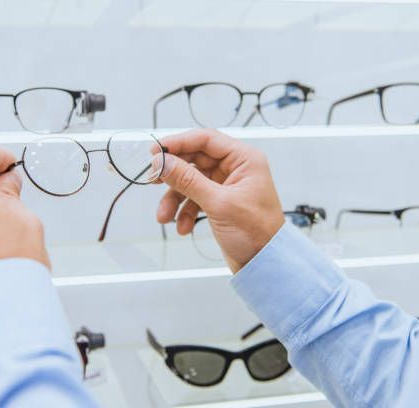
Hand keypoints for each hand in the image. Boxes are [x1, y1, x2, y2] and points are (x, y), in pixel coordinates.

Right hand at [156, 129, 283, 271]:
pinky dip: (185, 211)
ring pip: (191, 182)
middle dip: (173, 175)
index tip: (156, 151)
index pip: (206, 139)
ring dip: (175, 198)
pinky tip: (182, 225)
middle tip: (153, 179)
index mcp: (244, 160)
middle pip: (195, 160)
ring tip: (164, 215)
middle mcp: (236, 169)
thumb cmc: (257, 233)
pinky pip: (195, 198)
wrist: (264, 264)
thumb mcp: (218, 203)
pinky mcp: (220, 202)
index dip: (178, 143)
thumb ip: (188, 180)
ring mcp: (227, 185)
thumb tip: (163, 162)